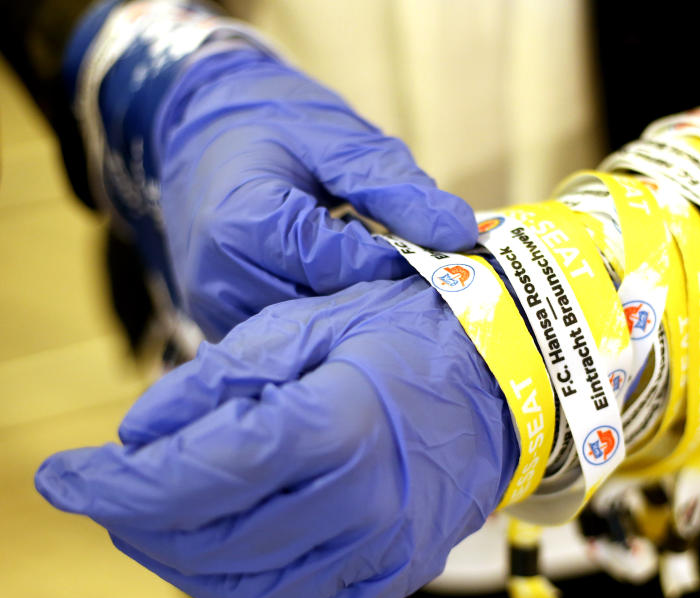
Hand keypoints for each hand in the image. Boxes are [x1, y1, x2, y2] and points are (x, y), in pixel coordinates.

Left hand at [35, 277, 515, 597]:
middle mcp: (365, 501)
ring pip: (246, 584)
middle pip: (213, 534)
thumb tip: (139, 434)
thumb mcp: (312, 324)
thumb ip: (220, 377)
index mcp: (340, 423)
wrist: (505, 379)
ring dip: (179, 557)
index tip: (60, 478)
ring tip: (153, 519)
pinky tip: (219, 553)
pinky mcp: (395, 576)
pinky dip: (240, 589)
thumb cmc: (409, 336)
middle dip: (137, 518)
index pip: (201, 472)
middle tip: (106, 490)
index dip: (117, 484)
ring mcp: (385, 550)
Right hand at [67, 0, 476, 339]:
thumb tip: (460, 233)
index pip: (343, 266)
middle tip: (428, 273)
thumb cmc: (269, 121)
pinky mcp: (224, 322)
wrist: (199, 125)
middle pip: (326, 309)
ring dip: (355, 309)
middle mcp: (222, 279)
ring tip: (389, 278)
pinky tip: (353, 288)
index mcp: (244, 224)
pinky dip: (326, 314)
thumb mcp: (338, 139)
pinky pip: (289, 333)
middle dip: (381, 292)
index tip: (437, 249)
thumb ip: (397, 188)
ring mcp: (219, 309)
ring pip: (311, 331)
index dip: (396, 259)